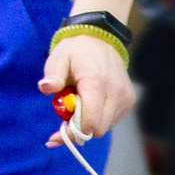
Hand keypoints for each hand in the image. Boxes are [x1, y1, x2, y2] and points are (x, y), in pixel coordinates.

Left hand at [40, 33, 136, 147]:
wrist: (102, 38)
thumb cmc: (76, 50)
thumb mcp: (59, 58)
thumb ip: (53, 75)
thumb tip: (45, 88)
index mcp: (96, 83)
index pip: (89, 122)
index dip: (72, 133)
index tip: (55, 135)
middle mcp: (116, 93)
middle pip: (97, 129)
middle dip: (78, 130)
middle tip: (64, 120)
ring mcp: (125, 97)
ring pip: (104, 127)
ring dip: (88, 124)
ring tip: (78, 107)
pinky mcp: (130, 100)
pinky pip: (111, 120)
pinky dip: (98, 118)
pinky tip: (91, 105)